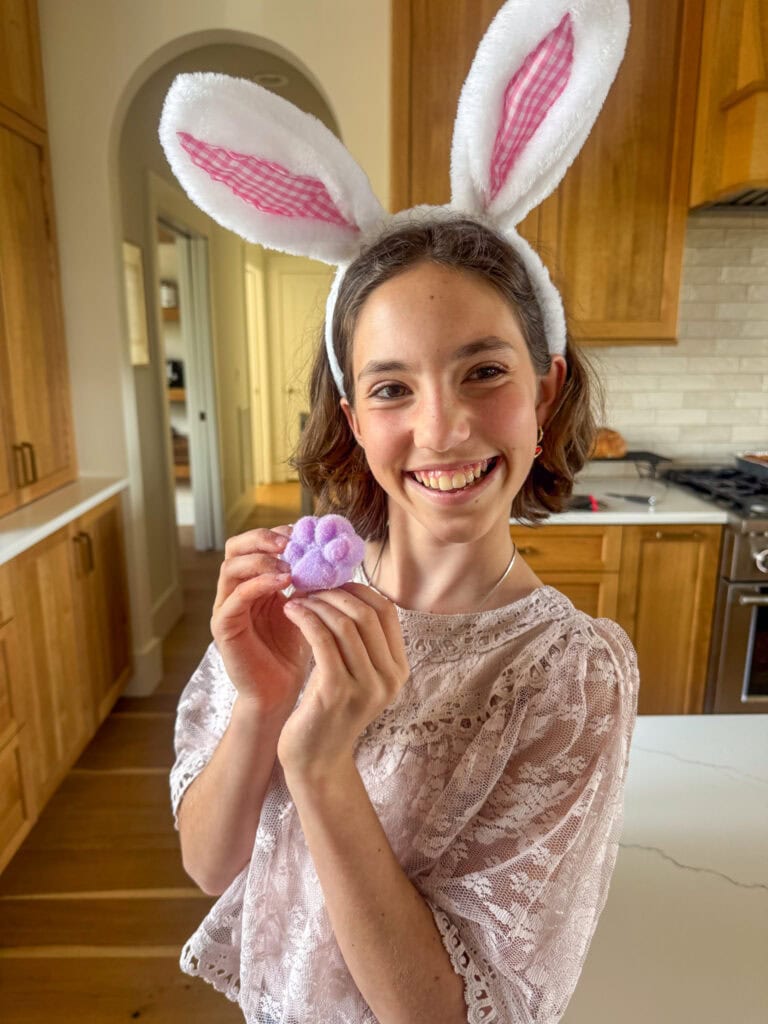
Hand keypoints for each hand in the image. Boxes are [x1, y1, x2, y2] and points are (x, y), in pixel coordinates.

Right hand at [211, 526, 309, 716]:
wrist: (281, 692)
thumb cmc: (295, 650)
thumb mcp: (306, 608)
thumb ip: (309, 582)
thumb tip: (330, 553)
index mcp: (253, 583)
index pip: (254, 544)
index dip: (276, 533)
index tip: (302, 531)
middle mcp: (235, 591)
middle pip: (234, 548)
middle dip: (262, 538)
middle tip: (290, 541)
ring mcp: (226, 608)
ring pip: (230, 568)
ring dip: (260, 560)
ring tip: (288, 563)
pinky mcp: (223, 628)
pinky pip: (234, 598)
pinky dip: (258, 584)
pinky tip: (283, 583)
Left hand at [278, 583, 408, 777]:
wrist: (315, 759)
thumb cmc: (330, 710)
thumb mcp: (356, 674)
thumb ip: (360, 641)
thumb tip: (347, 590)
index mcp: (398, 670)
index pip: (386, 611)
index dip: (359, 589)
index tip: (332, 582)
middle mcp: (389, 678)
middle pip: (367, 613)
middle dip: (336, 593)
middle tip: (310, 586)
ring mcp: (366, 686)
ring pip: (345, 623)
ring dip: (318, 604)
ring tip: (297, 598)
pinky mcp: (337, 691)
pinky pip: (323, 640)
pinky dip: (306, 619)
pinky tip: (291, 612)